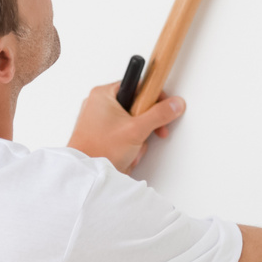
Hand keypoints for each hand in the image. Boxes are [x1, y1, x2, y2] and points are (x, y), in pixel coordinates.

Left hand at [67, 82, 185, 172]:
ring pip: (131, 123)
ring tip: (132, 149)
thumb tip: (174, 104)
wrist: (87, 175)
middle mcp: (99, 104)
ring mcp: (99, 120)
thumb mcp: (136, 129)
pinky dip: (128, 144)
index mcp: (103, 94)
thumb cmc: (99, 150)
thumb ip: (159, 114)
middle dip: (145, 126)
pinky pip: (123, 134)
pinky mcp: (101, 134)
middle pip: (136, 106)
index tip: (163, 107)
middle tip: (147, 132)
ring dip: (138, 138)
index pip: (138, 85)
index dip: (154, 97)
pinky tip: (126, 154)